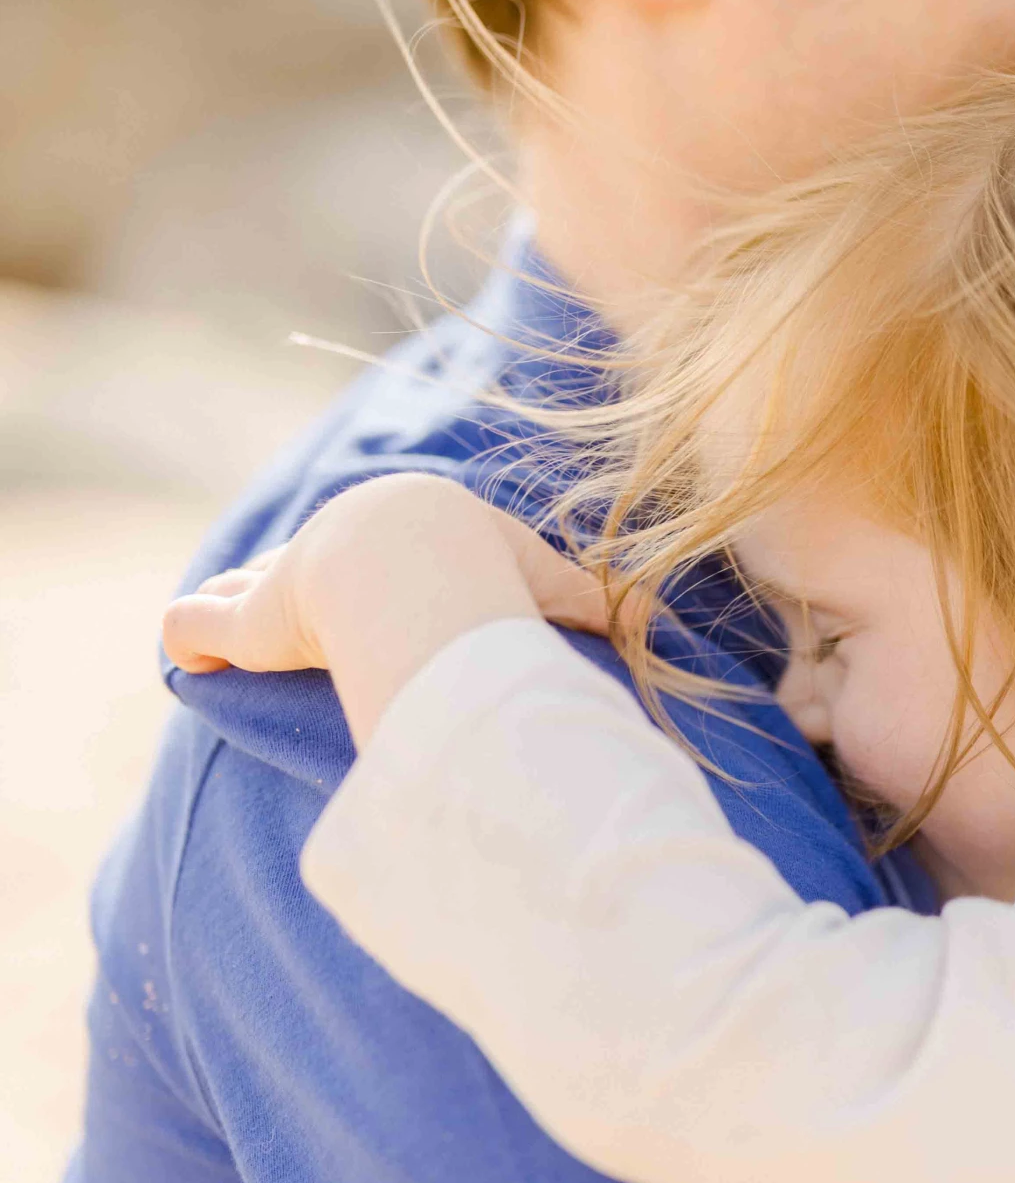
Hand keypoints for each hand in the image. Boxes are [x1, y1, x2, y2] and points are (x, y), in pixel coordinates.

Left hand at [163, 473, 607, 743]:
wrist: (422, 570)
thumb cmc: (492, 580)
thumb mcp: (556, 593)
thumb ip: (599, 609)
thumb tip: (658, 621)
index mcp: (407, 526)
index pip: (382, 546)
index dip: (372, 573)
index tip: (367, 599)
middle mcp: (339, 541)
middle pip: (311, 561)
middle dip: (298, 583)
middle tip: (290, 614)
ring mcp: (285, 579)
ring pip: (250, 588)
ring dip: (241, 606)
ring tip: (235, 636)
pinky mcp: (246, 619)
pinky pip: (200, 626)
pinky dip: (195, 638)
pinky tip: (189, 656)